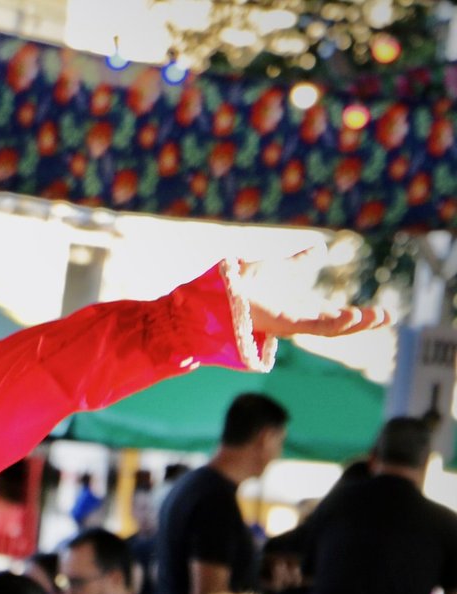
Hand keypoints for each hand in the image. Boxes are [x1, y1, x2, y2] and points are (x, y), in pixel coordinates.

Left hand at [238, 252, 390, 339]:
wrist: (218, 291)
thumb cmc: (244, 283)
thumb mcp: (281, 267)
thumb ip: (301, 262)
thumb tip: (321, 249)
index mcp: (300, 309)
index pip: (335, 316)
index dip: (358, 316)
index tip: (384, 313)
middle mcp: (297, 320)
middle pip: (337, 326)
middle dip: (363, 323)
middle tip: (389, 317)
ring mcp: (290, 324)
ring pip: (329, 329)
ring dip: (354, 324)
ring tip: (378, 317)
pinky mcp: (281, 324)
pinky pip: (312, 327)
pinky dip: (334, 323)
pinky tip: (353, 317)